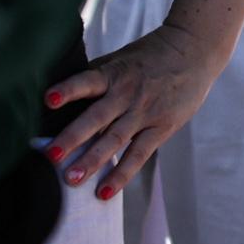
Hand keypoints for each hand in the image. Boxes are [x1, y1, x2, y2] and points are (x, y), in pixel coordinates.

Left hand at [42, 20, 229, 199]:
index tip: (48, 100)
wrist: (195, 51)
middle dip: (72, 137)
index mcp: (114, 73)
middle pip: (96, 117)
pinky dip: (121, 173)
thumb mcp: (120, 59)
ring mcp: (145, 112)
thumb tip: (57, 94)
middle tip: (50, 156)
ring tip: (71, 179)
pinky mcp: (161, 127)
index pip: (87, 81)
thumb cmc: (150, 56)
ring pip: (114, 140)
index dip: (68, 89)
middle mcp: (127, 93)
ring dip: (92, 160)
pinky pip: (138, 154)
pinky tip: (104, 192)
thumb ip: (94, 76)